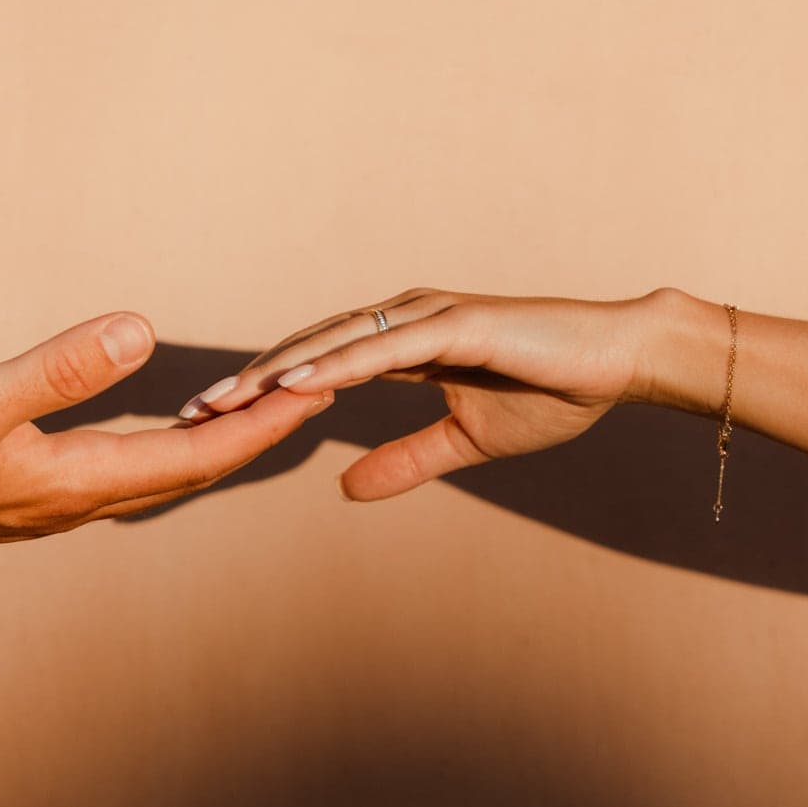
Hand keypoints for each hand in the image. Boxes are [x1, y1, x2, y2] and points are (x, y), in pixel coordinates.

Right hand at [0, 310, 332, 555]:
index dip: (261, 425)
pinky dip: (150, 447)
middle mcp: (69, 503)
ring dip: (203, 444)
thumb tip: (141, 333)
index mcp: (74, 484)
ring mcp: (42, 503)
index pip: (195, 456)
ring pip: (147, 476)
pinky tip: (145, 430)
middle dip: (250, 435)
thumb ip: (58, 369)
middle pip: (185, 471)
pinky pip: (109, 472)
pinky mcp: (14, 493)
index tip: (318, 390)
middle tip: (309, 396)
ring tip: (248, 412)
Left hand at [179, 288, 667, 499]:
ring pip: (333, 343)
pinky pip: (382, 348)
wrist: (616, 364)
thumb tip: (346, 490)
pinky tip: (294, 386)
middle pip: (309, 348)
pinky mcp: (455, 325)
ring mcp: (428, 315)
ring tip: (222, 400)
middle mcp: (405, 318)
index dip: (263, 391)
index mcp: (403, 342)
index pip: (317, 364)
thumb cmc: (551, 393)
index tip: (212, 421)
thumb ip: (405, 460)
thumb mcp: (463, 441)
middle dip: (248, 381)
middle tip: (191, 412)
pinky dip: (334, 364)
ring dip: (275, 371)